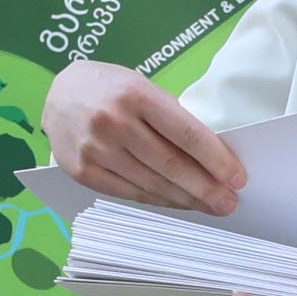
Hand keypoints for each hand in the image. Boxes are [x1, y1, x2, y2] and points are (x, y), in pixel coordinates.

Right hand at [47, 59, 242, 212]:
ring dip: (185, 199)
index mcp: (135, 95)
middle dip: (206, 188)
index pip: (187, 135)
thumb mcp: (144, 89)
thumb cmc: (111, 90)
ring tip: (208, 206)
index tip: (238, 178)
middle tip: (229, 203)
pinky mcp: (81, 170)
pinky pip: (128, 193)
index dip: (217, 160)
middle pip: (171, 165)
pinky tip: (175, 203)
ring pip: (151, 184)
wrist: (58, 94)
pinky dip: (157, 201)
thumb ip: (172, 120)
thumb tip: (212, 160)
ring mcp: (94, 149)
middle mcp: (112, 122)